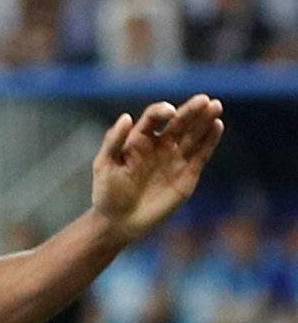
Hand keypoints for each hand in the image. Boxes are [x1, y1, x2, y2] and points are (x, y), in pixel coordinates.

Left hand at [90, 95, 223, 244]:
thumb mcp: (104, 165)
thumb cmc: (107, 193)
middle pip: (178, 122)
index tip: (169, 113)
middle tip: (204, 100)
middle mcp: (159, 145)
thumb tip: (126, 117)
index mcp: (138, 140)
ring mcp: (174, 159)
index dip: (162, 111)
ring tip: (215, 106)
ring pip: (193, 135)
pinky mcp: (187, 174)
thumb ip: (113, 141)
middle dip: (191, 111)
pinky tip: (217, 126)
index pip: (154, 118)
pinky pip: (201, 154)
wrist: (120, 222)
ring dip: (205, 120)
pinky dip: (210, 141)